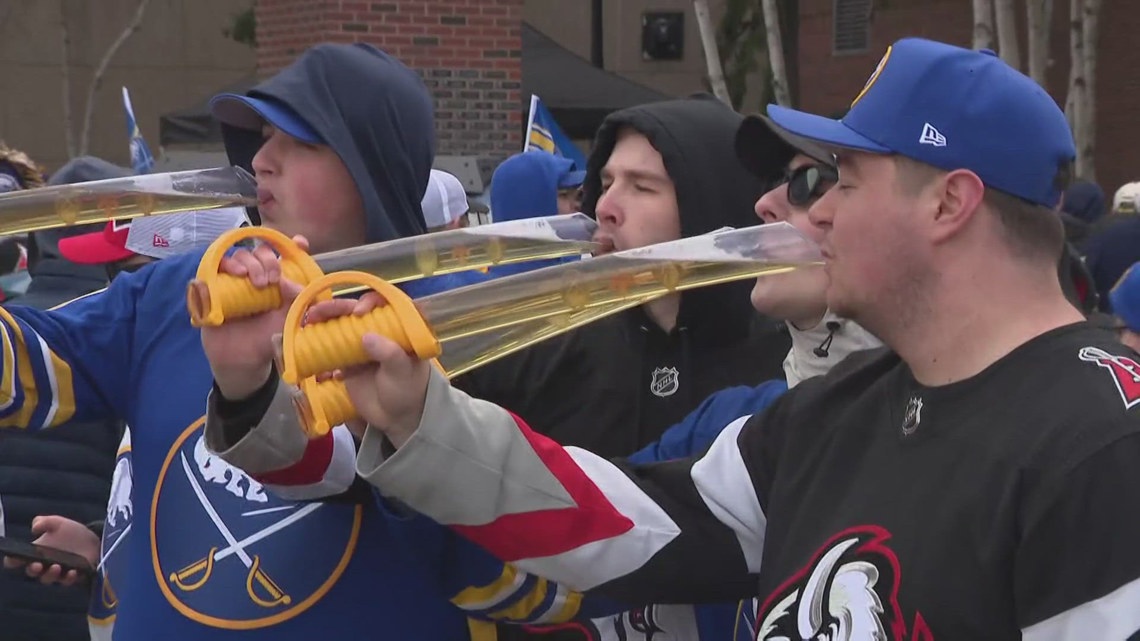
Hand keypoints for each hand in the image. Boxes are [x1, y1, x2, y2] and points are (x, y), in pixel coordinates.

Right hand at [3, 516, 98, 586]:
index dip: (13, 561)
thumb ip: (45, 521)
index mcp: (35, 553)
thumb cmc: (70, 532)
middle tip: (37, 565)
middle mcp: (43, 565)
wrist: (93, 539)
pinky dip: (69, 578)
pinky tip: (72, 572)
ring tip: (56, 567)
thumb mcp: (58, 523)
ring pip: (48, 578)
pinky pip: (67, 581)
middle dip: (33, 569)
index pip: (18, 560)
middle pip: (32, 572)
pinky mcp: (72, 577)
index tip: (13, 559)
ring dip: (50, 574)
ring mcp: (57, 573)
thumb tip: (34, 528)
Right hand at [200, 236, 308, 399]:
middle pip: (259, 252)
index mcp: (277, 281)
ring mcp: (235, 281)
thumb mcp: (288, 320)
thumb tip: (291, 282)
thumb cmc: (267, 339)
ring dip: (247, 262)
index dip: (293, 245)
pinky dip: (224, 265)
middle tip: (271, 280)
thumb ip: (296, 300)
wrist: (241, 361)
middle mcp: (257, 276)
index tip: (300, 243)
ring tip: (252, 280)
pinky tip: (235, 274)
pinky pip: (214, 267)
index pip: (285, 255)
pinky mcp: (214, 289)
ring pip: (238, 256)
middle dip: (267, 259)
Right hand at [305, 293, 430, 447]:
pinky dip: (319, 349)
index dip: (369, 302)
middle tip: (317, 311)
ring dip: (323, 322)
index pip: (384, 303)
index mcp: (398, 326)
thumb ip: (389, 353)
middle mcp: (378, 331)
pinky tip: (309, 351)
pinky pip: (330, 350)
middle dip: (336, 308)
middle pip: (355, 311)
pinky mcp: (348, 362)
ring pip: (340, 327)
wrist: (398, 418)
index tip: (358, 313)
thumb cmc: (408, 390)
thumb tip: (366, 336)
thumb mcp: (403, 371)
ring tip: (309, 322)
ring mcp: (361, 346)